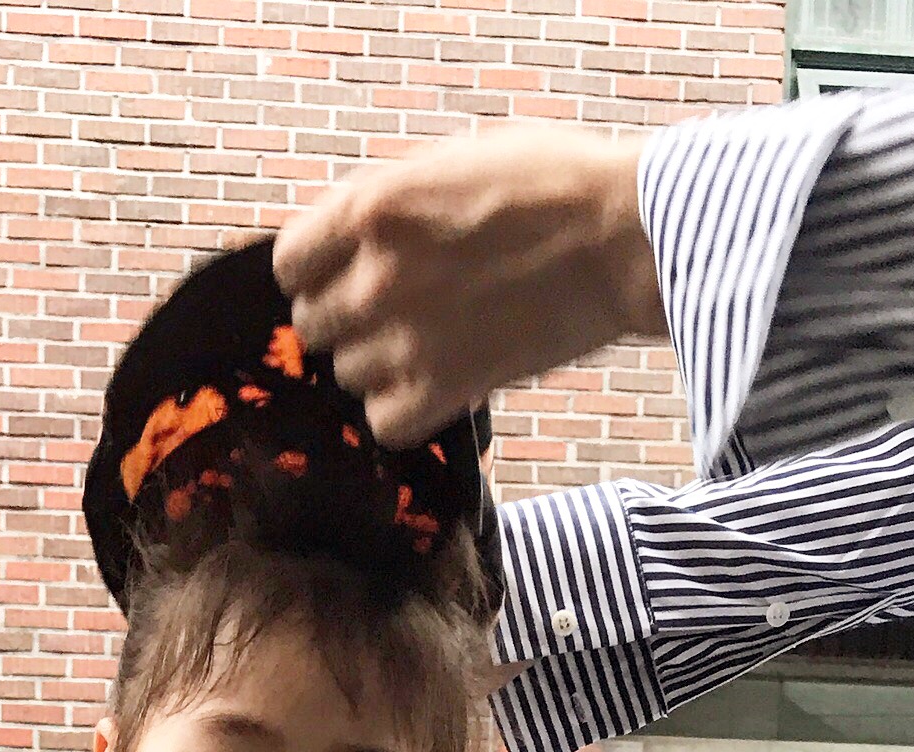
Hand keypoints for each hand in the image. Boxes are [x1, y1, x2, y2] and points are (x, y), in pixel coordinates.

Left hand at [273, 127, 666, 446]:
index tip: (341, 276)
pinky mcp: (446, 391)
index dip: (315, 273)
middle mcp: (376, 277)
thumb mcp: (450, 166)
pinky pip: (385, 423)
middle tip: (393, 313)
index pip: (290, 264)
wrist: (623, 235)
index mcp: (372, 209)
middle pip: (313, 327)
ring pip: (348, 376)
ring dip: (379, 366)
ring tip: (428, 344)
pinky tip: (435, 386)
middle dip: (345, 320)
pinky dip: (402, 412)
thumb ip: (391, 209)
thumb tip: (353, 244)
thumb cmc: (552, 186)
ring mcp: (406, 340)